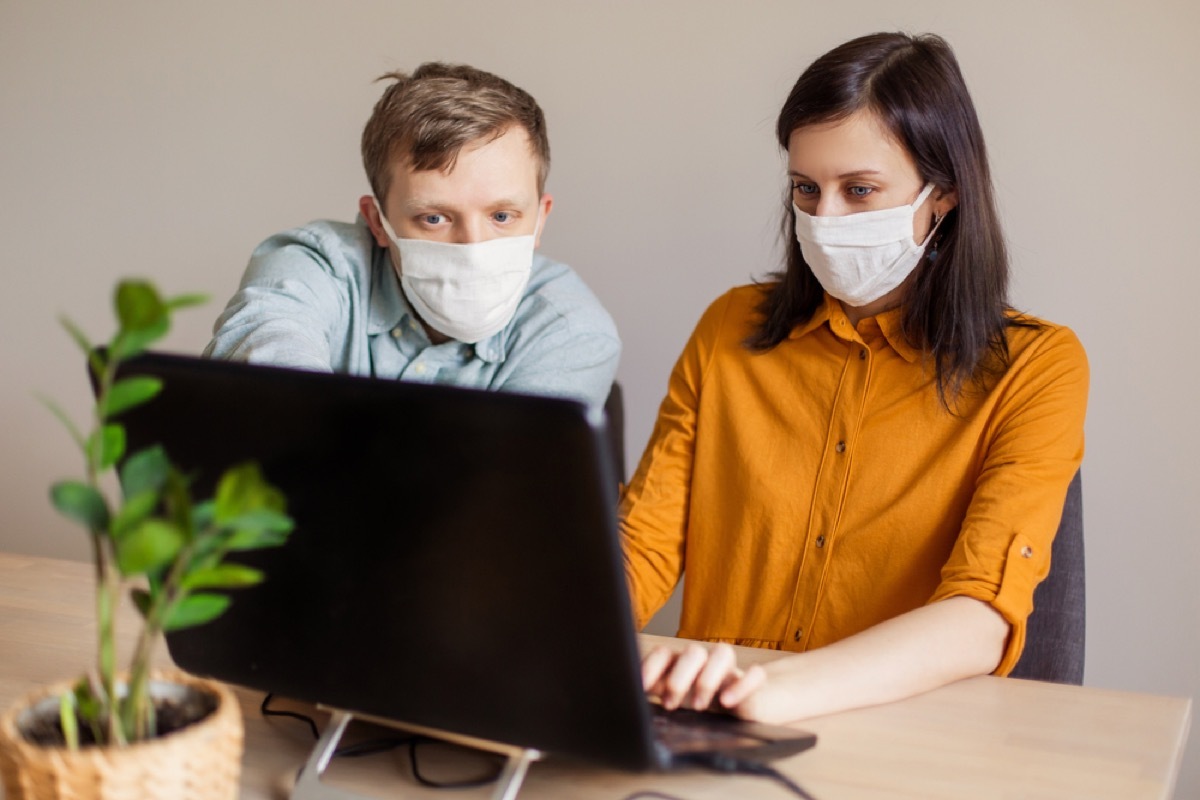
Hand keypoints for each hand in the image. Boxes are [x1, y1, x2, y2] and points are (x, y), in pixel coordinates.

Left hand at [641, 642, 766, 714]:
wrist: (758, 706)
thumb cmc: (712, 705)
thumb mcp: (684, 703)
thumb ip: (661, 696)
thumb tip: (631, 701)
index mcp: (684, 665)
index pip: (665, 654)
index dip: (651, 666)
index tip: (640, 687)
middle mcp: (707, 663)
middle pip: (692, 652)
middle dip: (678, 677)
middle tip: (670, 703)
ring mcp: (732, 671)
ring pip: (722, 653)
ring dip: (707, 678)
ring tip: (699, 706)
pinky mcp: (756, 683)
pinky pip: (755, 674)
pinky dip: (742, 685)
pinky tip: (728, 702)